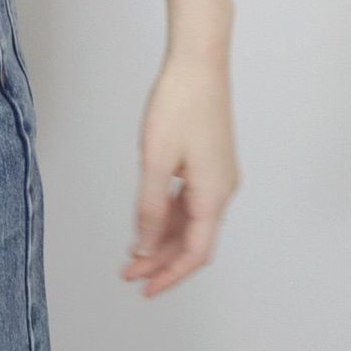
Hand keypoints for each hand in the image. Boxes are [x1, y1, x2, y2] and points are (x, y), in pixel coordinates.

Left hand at [121, 50, 240, 295]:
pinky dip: (168, 213)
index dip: (169, 274)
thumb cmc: (178, 105)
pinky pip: (189, 199)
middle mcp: (222, 190)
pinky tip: (147, 218)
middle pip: (193, 240)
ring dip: (162, 237)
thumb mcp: (157, 160)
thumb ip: (150, 206)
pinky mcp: (209, 160)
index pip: (194, 252)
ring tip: (132, 251)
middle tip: (128, 272)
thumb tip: (144, 246)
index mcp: (214, 194)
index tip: (143, 288)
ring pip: (190, 220)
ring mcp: (217, 175)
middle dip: (161, 259)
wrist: (199, 62)